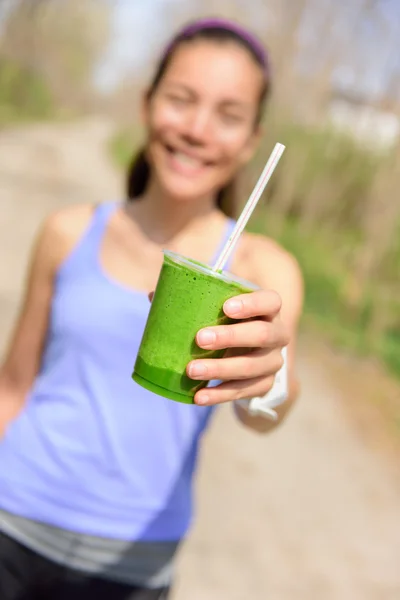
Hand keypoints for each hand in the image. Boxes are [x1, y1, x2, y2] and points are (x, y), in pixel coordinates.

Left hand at [187, 290, 289, 405]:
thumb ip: (194, 301)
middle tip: (200, 338)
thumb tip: (153, 295)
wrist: (249, 357)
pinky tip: (199, 396)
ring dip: (220, 369)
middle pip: (262, 335)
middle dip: (230, 337)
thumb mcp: (219, 310)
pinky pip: (244, 391)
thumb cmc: (230, 323)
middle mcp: (277, 334)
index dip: (251, 304)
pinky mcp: (264, 385)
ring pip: (251, 366)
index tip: (226, 307)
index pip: (270, 301)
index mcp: (268, 309)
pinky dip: (220, 395)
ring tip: (191, 370)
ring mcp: (272, 362)